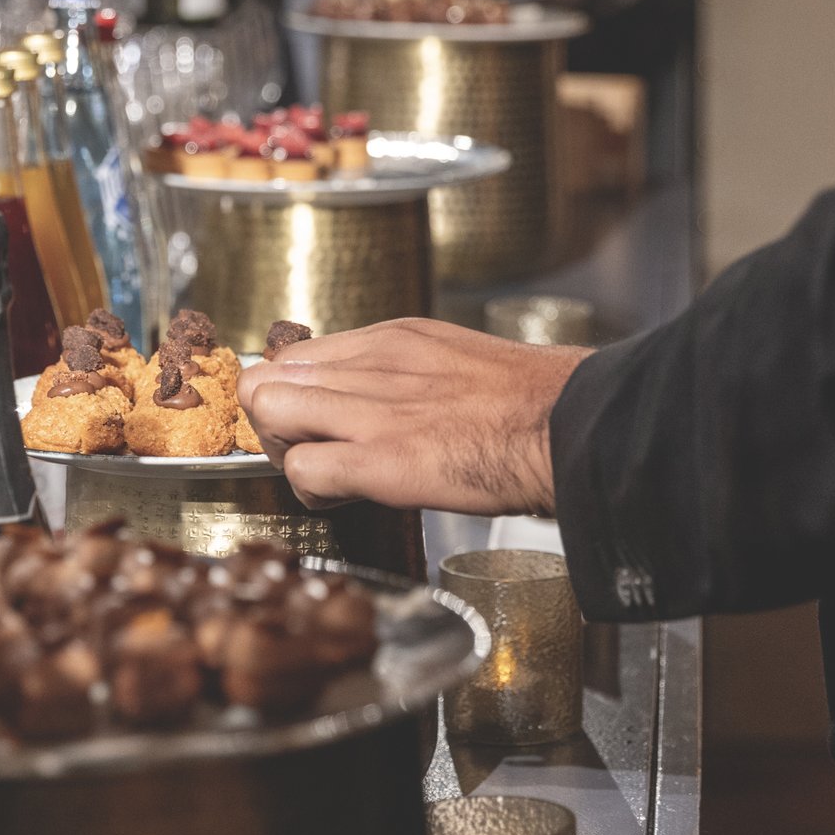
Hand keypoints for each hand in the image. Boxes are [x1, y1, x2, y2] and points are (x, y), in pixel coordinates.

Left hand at [237, 319, 587, 515]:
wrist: (569, 425)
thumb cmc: (530, 403)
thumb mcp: (454, 357)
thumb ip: (404, 371)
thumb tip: (373, 395)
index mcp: (390, 339)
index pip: (292, 356)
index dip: (293, 395)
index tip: (312, 422)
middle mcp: (371, 364)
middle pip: (266, 380)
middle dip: (275, 424)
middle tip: (310, 450)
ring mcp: (372, 411)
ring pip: (271, 416)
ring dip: (287, 454)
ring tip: (329, 474)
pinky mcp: (380, 459)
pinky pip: (302, 469)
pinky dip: (311, 490)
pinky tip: (346, 495)